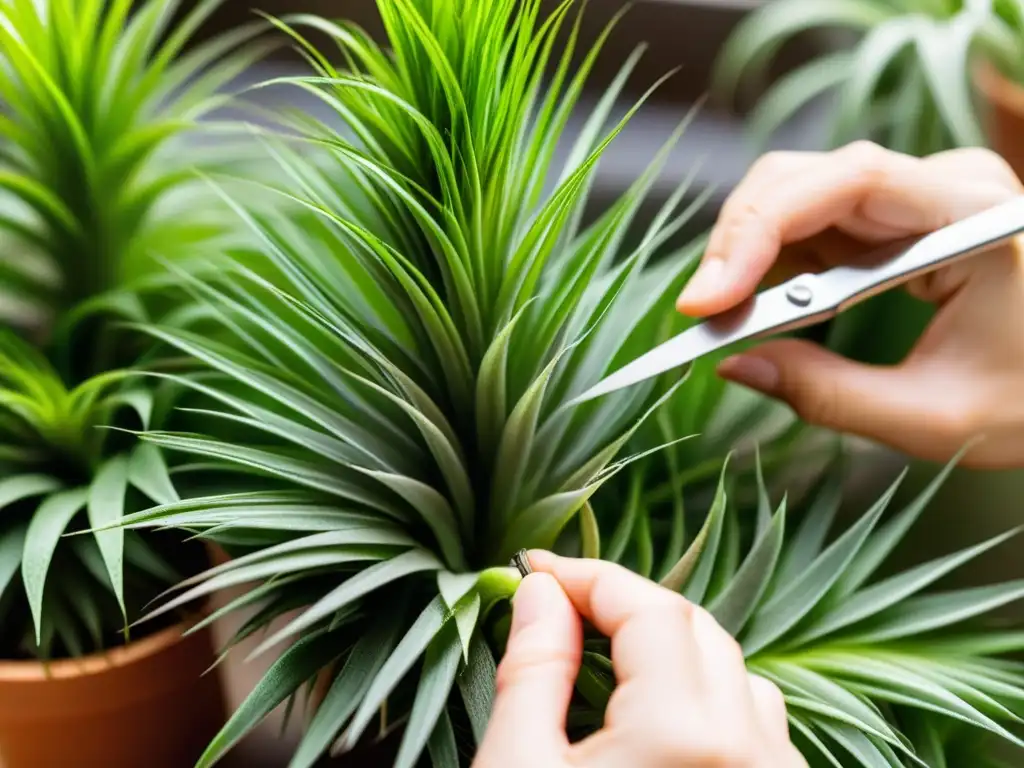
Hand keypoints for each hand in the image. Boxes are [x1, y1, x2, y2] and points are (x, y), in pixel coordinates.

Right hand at [473, 552, 805, 767]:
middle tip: (563, 608)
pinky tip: (657, 717)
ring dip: (673, 650)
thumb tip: (540, 592)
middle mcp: (749, 750)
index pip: (646, 608)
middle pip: (695, 628)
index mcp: (681, 734)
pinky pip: (757, 725)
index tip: (536, 569)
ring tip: (608, 659)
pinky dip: (709, 699)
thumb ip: (533, 671)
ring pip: (736, 673)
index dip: (588, 576)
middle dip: (627, 607)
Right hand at [676, 142, 1023, 468]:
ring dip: (746, 254)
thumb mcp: (933, 418)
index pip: (849, 182)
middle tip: (700, 314)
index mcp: (973, 217)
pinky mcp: (889, 220)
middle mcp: (941, 185)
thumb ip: (829, 395)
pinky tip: (753, 306)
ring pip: (794, 196)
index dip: (762, 228)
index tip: (710, 299)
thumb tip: (734, 367)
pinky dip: (767, 264)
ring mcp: (913, 197)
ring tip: (721, 317)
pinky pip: (806, 224)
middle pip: (806, 179)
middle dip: (740, 242)